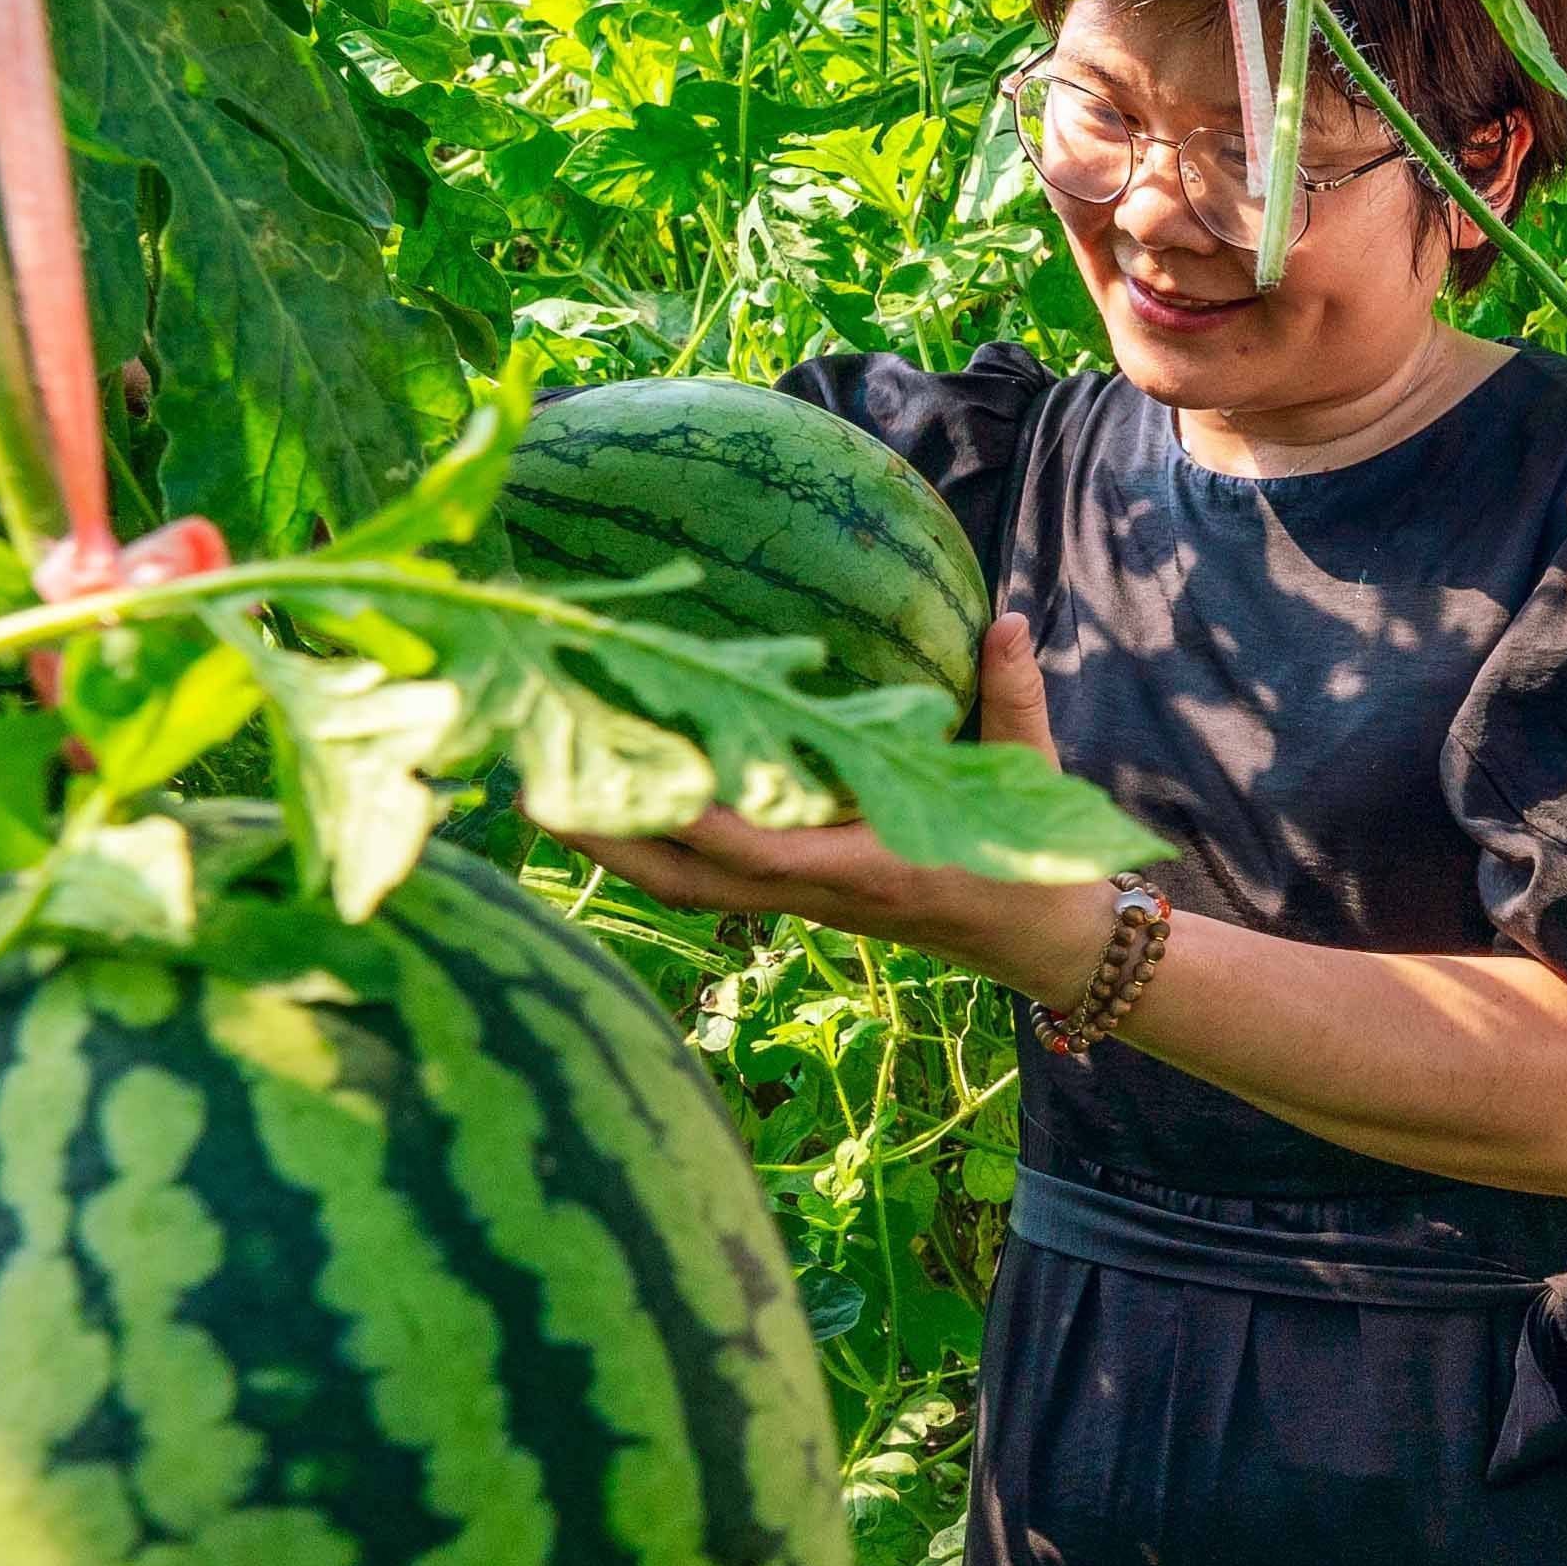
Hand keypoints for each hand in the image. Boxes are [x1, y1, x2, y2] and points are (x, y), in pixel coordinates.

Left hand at [563, 610, 1120, 1006]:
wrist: (1037, 945)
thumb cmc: (1033, 864)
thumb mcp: (1028, 778)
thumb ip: (1013, 699)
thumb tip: (1003, 620)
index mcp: (867, 867)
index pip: (758, 847)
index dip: (689, 814)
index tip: (628, 768)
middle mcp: (815, 893)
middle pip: (685, 880)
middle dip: (606, 839)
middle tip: (529, 784)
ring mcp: (798, 901)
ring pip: (683, 884)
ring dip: (612, 846)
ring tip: (542, 792)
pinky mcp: (794, 897)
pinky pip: (705, 876)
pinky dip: (652, 844)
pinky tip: (614, 802)